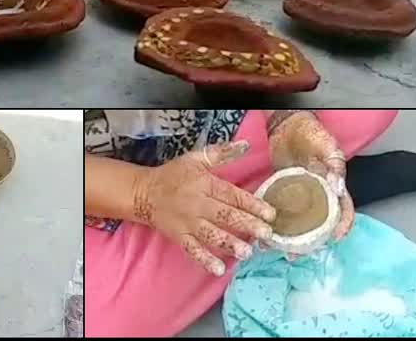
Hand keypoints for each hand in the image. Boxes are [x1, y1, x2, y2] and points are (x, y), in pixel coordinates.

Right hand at [132, 140, 275, 275]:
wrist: (144, 192)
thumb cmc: (173, 175)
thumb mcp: (196, 158)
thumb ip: (222, 153)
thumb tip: (246, 145)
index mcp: (205, 184)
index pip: (232, 195)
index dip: (252, 204)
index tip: (270, 214)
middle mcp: (198, 204)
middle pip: (225, 215)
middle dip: (247, 225)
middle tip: (266, 235)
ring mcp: (188, 222)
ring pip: (211, 234)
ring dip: (229, 244)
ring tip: (247, 252)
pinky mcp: (179, 236)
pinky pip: (192, 249)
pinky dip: (204, 260)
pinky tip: (219, 269)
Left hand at [268, 111, 354, 240]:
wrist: (286, 123)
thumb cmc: (311, 133)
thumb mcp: (327, 147)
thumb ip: (335, 166)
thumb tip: (338, 189)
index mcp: (332, 186)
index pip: (343, 211)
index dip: (343, 227)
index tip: (334, 239)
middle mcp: (316, 195)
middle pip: (317, 225)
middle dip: (308, 242)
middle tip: (295, 254)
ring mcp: (297, 195)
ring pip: (296, 222)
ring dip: (288, 237)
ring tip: (275, 249)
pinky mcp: (279, 191)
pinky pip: (277, 211)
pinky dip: (271, 223)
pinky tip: (262, 232)